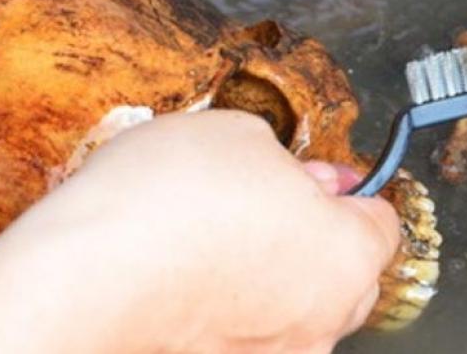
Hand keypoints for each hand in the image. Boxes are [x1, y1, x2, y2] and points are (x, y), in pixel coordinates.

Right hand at [0, 111, 399, 352]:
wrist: (84, 280)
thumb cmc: (160, 208)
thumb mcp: (235, 132)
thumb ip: (283, 156)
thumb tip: (290, 175)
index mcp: (347, 254)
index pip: (382, 219)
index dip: (347, 187)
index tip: (319, 177)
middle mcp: (323, 321)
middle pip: (341, 271)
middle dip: (309, 234)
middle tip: (256, 198)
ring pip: (290, 308)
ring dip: (266, 275)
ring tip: (204, 239)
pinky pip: (242, 333)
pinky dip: (224, 310)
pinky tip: (181, 278)